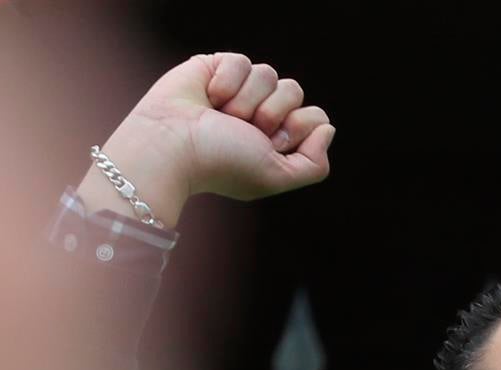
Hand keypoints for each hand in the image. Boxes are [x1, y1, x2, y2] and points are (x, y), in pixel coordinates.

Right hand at [77, 53, 334, 228]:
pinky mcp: (217, 68)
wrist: (172, 145)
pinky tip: (209, 98)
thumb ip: (313, 165)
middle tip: (245, 130)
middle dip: (272, 112)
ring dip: (246, 100)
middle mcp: (259, 115)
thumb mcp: (276, 176)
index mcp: (275, 141)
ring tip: (222, 116)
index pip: (314, 117)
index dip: (298, 127)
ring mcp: (239, 91)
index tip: (271, 144)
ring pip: (269, 74)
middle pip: (295, 91)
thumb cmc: (220, 164)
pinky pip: (242, 61)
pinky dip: (226, 81)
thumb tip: (327, 129)